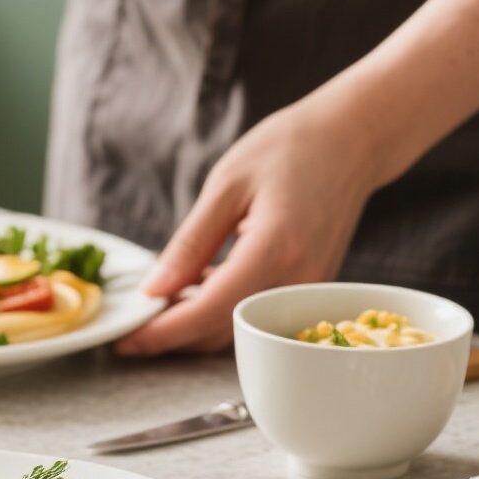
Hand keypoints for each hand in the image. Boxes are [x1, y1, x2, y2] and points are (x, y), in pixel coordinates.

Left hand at [116, 98, 382, 355]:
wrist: (351, 139)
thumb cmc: (288, 149)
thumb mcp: (226, 186)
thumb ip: (190, 244)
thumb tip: (154, 289)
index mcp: (273, 249)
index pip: (208, 312)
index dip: (163, 332)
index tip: (126, 340)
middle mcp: (298, 279)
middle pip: (225, 332)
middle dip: (174, 336)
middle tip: (132, 325)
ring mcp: (311, 287)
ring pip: (243, 328)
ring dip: (198, 325)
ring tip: (158, 304)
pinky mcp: (312, 285)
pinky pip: (261, 312)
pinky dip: (225, 310)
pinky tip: (196, 287)